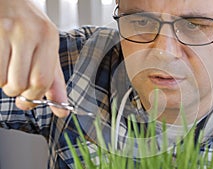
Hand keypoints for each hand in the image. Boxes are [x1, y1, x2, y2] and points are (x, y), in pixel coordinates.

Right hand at [0, 0, 68, 116]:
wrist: (8, 0)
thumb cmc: (29, 26)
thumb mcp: (48, 49)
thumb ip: (55, 80)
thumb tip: (62, 110)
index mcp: (48, 36)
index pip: (42, 81)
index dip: (34, 96)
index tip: (29, 98)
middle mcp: (27, 32)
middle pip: (20, 84)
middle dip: (17, 91)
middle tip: (17, 80)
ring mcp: (3, 31)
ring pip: (1, 80)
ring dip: (3, 81)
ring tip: (7, 66)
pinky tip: (0, 59)